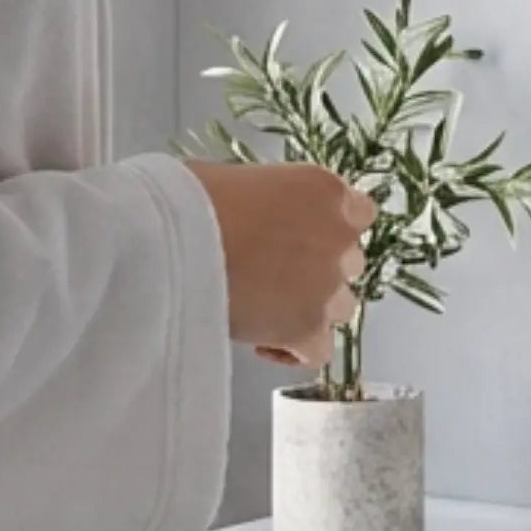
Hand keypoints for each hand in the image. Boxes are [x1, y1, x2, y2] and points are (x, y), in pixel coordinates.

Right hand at [180, 158, 373, 368]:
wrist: (171, 241)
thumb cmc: (187, 199)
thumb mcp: (239, 179)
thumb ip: (269, 200)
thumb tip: (256, 217)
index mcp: (324, 189)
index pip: (358, 213)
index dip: (330, 230)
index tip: (298, 238)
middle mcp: (337, 235)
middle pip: (348, 262)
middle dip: (318, 270)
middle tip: (272, 275)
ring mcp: (327, 284)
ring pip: (340, 307)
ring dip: (310, 309)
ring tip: (264, 310)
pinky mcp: (306, 328)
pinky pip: (319, 351)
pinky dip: (295, 351)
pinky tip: (262, 343)